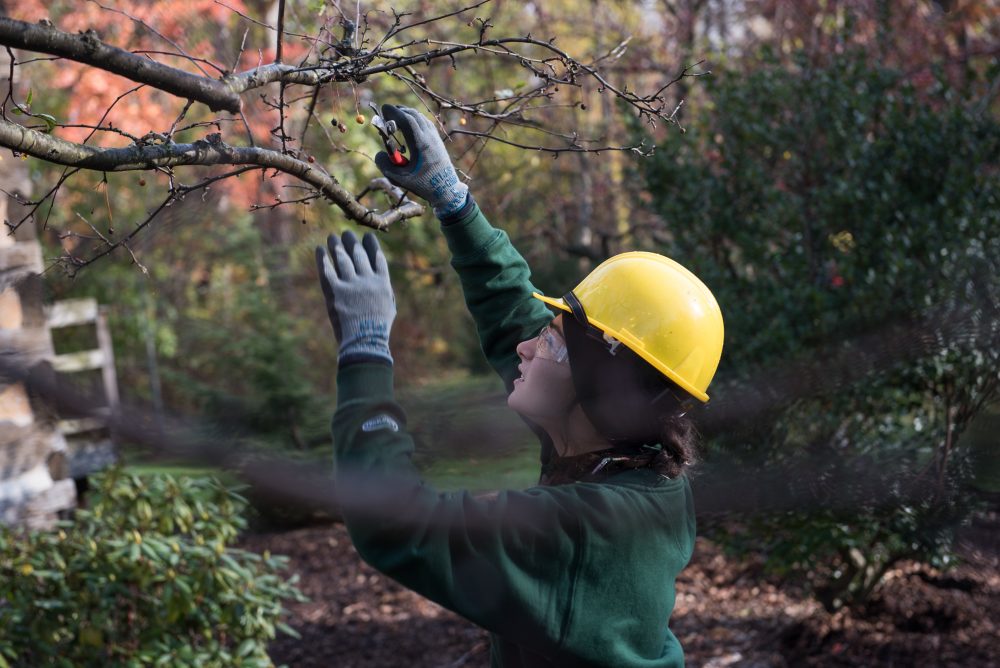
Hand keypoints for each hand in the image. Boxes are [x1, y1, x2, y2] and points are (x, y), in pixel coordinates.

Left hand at [315, 231, 396, 365]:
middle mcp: (367, 279)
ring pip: (342, 258)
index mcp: (383, 282)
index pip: (377, 257)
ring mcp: (350, 284)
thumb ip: (384, 289)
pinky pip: (327, 270)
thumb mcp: (389, 306)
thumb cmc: (378, 327)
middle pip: (358, 254)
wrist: (364, 341)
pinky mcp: (335, 292)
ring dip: (337, 245)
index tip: (366, 237)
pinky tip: (319, 249)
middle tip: (346, 233)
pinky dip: (322, 258)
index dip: (371, 245)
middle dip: (352, 241)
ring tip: (332, 237)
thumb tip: (378, 276)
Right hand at [374, 105, 468, 217]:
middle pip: (414, 115)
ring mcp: (435, 138)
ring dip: (408, 115)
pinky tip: (410, 125)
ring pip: (421, 118)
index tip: (384, 108)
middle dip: (399, 111)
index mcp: (421, 144)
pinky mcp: (438, 141)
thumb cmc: (423, 185)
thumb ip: (385, 166)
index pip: (407, 120)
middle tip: (387, 112)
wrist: (447, 190)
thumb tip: (379, 153)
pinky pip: (426, 124)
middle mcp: (430, 137)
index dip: (394, 112)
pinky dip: (416, 120)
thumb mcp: (400, 179)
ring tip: (397, 117)